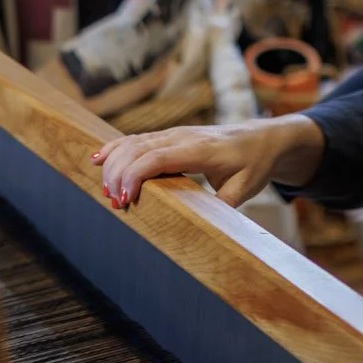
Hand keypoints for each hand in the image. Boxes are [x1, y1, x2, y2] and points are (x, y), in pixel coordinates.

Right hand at [90, 114, 323, 209]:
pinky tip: (99, 158)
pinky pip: (136, 139)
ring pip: (133, 142)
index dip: (135, 176)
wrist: (263, 138)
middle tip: (112, 202)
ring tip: (104, 189)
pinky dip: (116, 148)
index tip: (126, 199)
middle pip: (138, 149)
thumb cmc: (254, 164)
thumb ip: (224, 206)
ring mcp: (173, 134)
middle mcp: (181, 137)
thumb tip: (208, 228)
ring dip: (114, 163)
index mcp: (199, 149)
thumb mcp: (244, 188)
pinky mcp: (169, 136)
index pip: (156, 157)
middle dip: (118, 174)